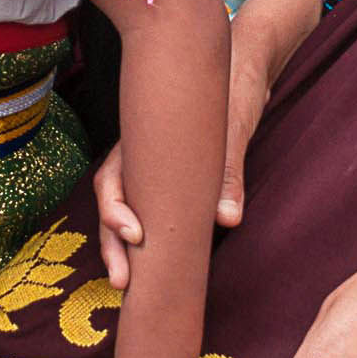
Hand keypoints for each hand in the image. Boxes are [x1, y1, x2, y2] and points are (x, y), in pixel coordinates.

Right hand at [95, 43, 274, 288]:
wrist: (244, 73)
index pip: (112, 179)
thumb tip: (226, 219)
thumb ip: (226, 171)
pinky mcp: (174, 186)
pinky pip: (152, 215)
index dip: (115, 211)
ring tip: (128, 284)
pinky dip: (149, 244)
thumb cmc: (231, 93)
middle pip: (113, 205)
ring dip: (124, 250)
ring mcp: (154, 173)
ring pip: (128, 214)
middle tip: (122, 282)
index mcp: (141, 140)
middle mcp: (140, 159)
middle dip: (112, 244)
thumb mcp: (231, 127)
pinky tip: (154, 268)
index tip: (134, 236)